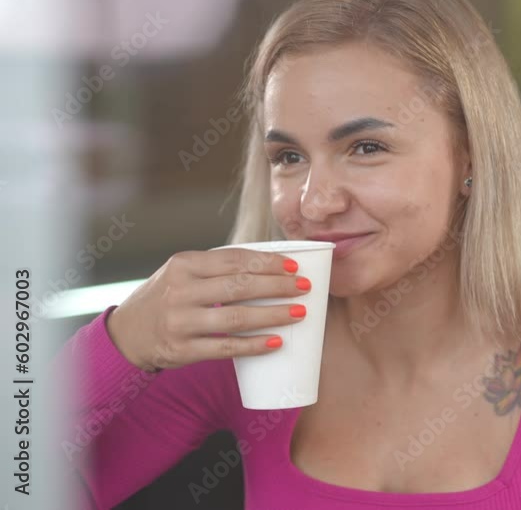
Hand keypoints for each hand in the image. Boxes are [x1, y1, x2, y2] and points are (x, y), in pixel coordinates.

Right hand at [106, 248, 311, 370]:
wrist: (127, 333)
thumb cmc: (168, 297)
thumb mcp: (183, 273)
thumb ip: (217, 268)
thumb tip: (273, 267)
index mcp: (184, 265)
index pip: (234, 259)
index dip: (268, 262)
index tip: (294, 267)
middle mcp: (180, 291)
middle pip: (240, 286)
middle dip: (278, 286)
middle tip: (305, 288)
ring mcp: (180, 321)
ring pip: (236, 317)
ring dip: (273, 315)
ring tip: (299, 313)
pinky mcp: (182, 350)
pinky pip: (226, 347)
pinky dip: (254, 345)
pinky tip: (276, 342)